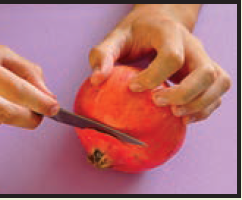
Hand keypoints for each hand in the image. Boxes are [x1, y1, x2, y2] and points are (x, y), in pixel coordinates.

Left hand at [89, 5, 230, 123]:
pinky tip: (184, 117)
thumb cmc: (136, 33)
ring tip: (175, 115)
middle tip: (158, 103)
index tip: (134, 87)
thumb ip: (103, 55)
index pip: (172, 56)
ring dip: (200, 104)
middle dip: (183, 94)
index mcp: (169, 33)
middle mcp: (192, 46)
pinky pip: (217, 92)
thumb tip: (96, 80)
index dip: (154, 76)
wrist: (158, 23)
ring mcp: (203, 59)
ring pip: (219, 83)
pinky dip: (205, 108)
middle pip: (205, 72)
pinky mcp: (206, 72)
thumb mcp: (116, 38)